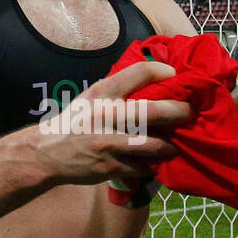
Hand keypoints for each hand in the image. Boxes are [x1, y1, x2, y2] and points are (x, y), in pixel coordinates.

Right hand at [27, 61, 192, 185]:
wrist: (47, 152)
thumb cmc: (74, 121)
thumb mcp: (91, 97)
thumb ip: (117, 89)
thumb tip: (152, 78)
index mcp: (103, 92)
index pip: (140, 72)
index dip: (163, 70)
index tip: (175, 75)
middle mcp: (107, 115)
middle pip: (154, 111)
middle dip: (179, 112)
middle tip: (190, 112)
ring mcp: (110, 142)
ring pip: (153, 144)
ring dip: (171, 145)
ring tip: (178, 144)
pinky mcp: (111, 166)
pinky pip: (143, 167)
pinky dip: (153, 166)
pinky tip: (156, 163)